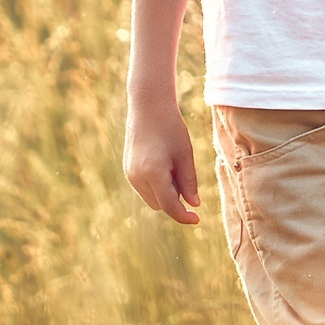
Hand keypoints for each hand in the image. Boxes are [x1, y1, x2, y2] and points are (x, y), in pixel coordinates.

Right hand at [123, 96, 201, 223]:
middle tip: (184, 174)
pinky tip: (163, 164)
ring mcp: (130, 174)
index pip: (170, 206)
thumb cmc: (171, 127)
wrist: (148, 106)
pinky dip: (156, 186)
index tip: (197, 219)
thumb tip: (194, 205)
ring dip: (165, 193)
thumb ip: (189, 182)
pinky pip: (144, 189)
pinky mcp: (127, 170)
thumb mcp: (185, 154)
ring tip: (173, 165)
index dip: (184, 216)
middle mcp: (137, 177)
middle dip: (175, 199)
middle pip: (161, 204)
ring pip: (152, 199)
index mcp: (153, 173)